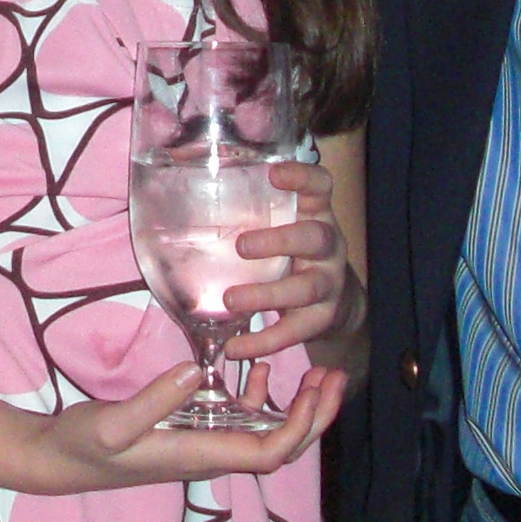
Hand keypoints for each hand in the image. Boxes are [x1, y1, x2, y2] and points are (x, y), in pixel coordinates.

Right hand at [20, 362, 342, 494]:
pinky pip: (238, 421)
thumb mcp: (112, 422)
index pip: (269, 453)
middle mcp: (209, 455)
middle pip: (280, 448)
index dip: (299, 427)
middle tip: (335, 376)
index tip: (313, 390)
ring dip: (295, 408)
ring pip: (265, 434)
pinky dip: (258, 397)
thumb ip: (155, 400)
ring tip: (317, 372)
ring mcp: (202, 445)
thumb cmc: (82, 445)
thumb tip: (198, 372)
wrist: (58, 460)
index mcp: (199, 456)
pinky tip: (261, 370)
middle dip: (314, 417)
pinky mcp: (189, 433)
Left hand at [225, 158, 354, 362]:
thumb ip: (251, 210)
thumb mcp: (284, 225)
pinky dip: (263, 342)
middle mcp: (328, 246)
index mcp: (316, 215)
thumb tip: (182, 184)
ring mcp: (329, 283)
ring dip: (266, 295)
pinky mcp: (323, 319)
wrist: (338, 301)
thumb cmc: (294, 253)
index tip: (274, 172)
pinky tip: (235, 349)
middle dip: (279, 241)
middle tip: (241, 246)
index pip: (320, 187)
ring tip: (231, 299)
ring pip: (305, 288)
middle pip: (314, 237)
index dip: (302, 177)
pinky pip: (294, 332)